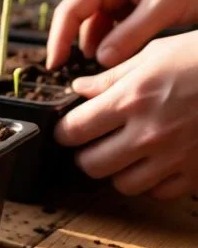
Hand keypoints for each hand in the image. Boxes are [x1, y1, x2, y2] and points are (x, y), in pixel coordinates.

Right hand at [46, 0, 197, 68]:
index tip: (54, 65)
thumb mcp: (162, 8)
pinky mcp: (132, 3)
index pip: (70, 10)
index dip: (58, 38)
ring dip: (102, 47)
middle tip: (78, 75)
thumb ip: (130, 35)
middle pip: (80, 18)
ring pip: (98, 26)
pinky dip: (116, 43)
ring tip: (109, 70)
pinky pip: (115, 27)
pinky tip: (123, 58)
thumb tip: (100, 59)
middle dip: (78, 45)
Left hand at [55, 32, 197, 199]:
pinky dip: (151, 182)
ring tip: (123, 154)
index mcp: (132, 100)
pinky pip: (160, 192)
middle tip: (91, 144)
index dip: (62, 132)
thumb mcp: (153, 55)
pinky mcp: (196, 172)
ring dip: (117, 171)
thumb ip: (111, 77)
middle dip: (85, 155)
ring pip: (124, 185)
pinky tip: (153, 163)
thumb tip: (79, 88)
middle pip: (92, 165)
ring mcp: (174, 157)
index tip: (65, 130)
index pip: (75, 130)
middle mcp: (149, 133)